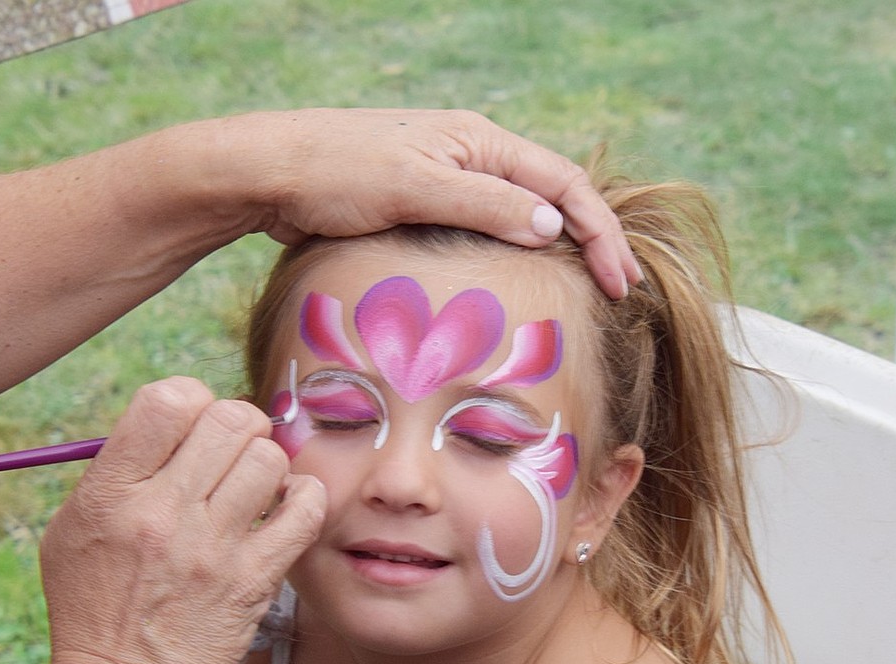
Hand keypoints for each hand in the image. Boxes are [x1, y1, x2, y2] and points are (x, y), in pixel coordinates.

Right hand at [39, 377, 325, 663]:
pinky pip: (306, 509)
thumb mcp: (72, 529)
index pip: (167, 400)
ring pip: (270, 458)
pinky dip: (304, 497)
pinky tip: (285, 508)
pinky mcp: (254, 581)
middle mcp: (162, 515)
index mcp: (111, 494)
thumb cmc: (94, 606)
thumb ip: (117, 469)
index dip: (190, 398)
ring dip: (267, 464)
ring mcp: (212, 549)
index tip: (192, 424)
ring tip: (254, 487)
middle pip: (229, 419)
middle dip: (237, 424)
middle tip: (232, 451)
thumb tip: (176, 418)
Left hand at [223, 108, 641, 299]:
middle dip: (592, 241)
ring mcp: (449, 180)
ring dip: (558, 249)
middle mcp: (472, 156)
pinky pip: (486, 230)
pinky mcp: (425, 205)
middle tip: (623, 289)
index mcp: (480, 141)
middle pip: (551, 197)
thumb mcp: (415, 187)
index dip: (598, 232)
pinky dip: (515, 255)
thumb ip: (484, 205)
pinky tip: (523, 282)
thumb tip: (550, 225)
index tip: (619, 280)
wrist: (273, 175)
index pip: (563, 184)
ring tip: (589, 289)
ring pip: (521, 214)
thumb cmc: (337, 172)